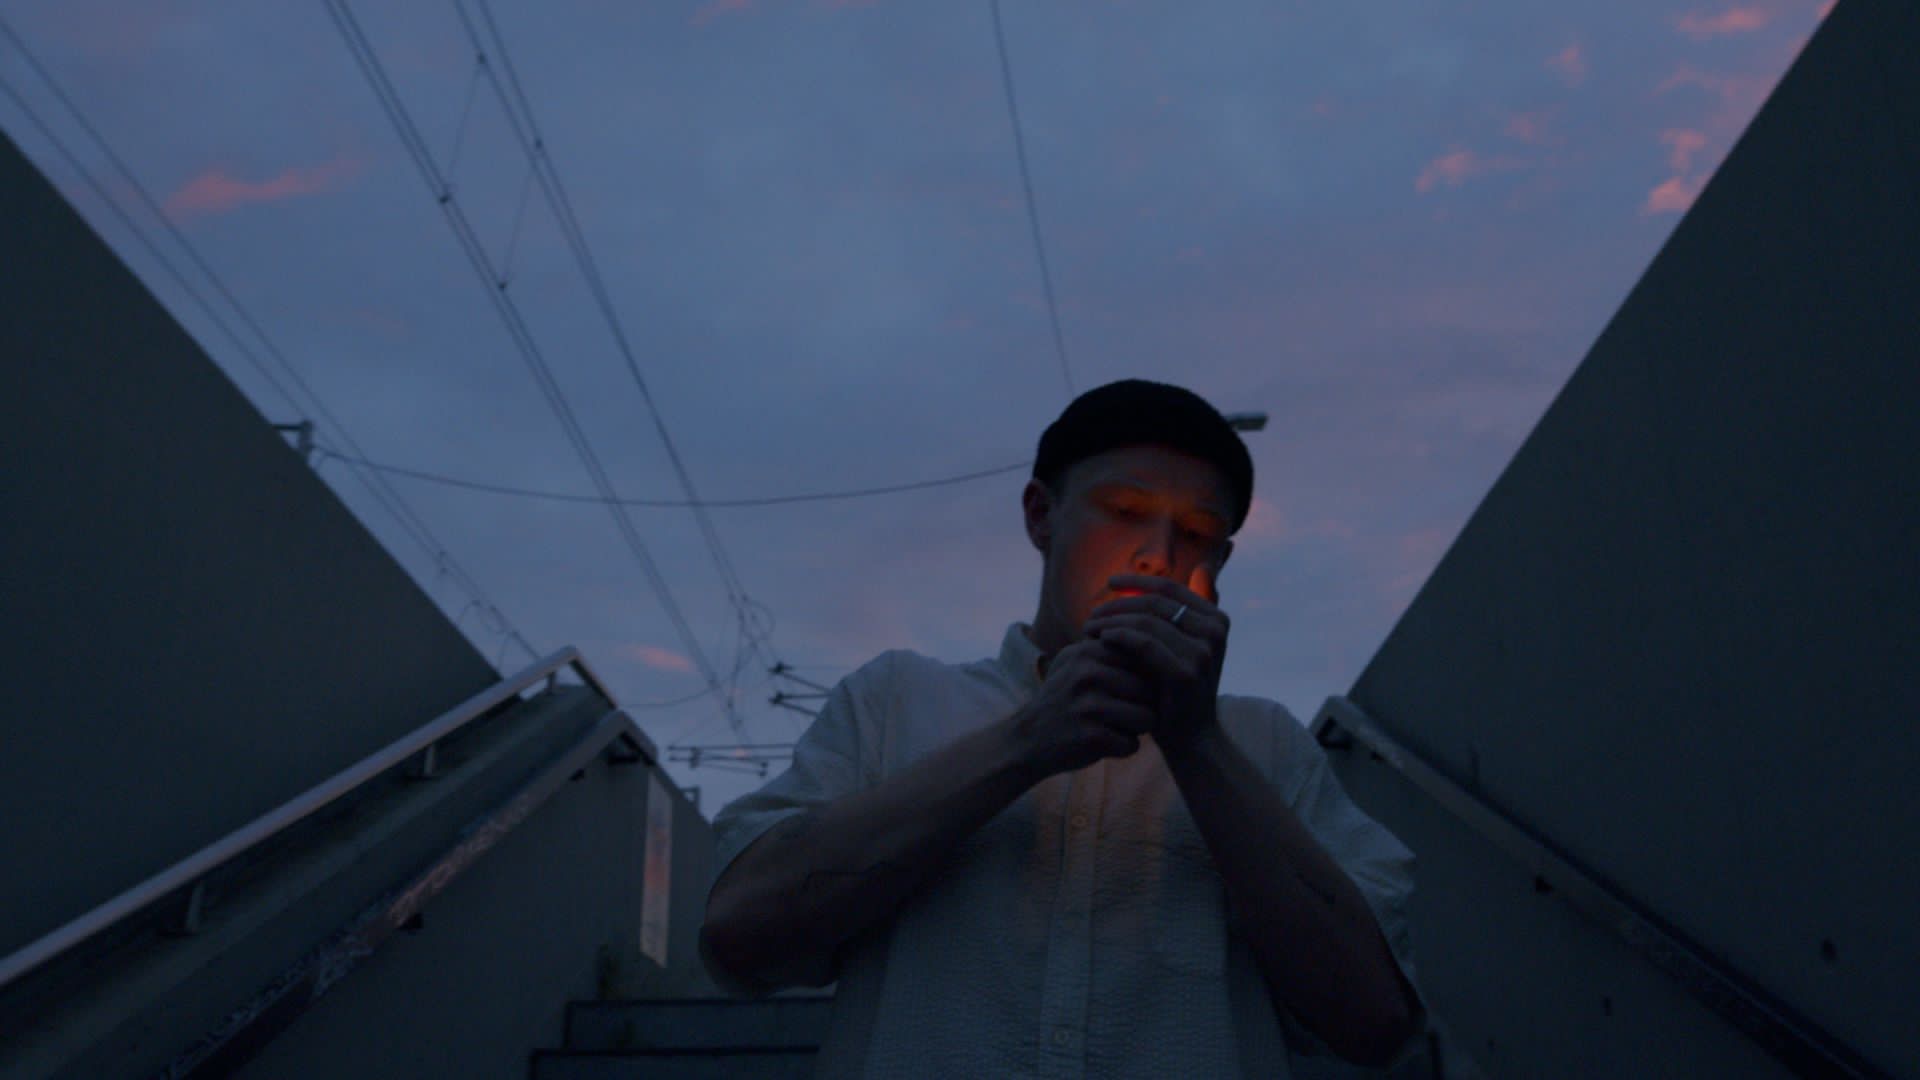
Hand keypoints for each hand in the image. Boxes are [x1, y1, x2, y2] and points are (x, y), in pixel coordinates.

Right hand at [1011, 637, 1156, 775]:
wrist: (1026, 739)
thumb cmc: (1064, 698)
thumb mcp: (1075, 661)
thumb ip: (1110, 647)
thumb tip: (1156, 639)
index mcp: (1087, 651)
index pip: (1144, 660)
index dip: (1143, 679)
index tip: (1124, 691)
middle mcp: (1088, 673)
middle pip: (1151, 690)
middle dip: (1144, 706)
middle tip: (1118, 714)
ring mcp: (1089, 705)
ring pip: (1148, 717)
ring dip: (1135, 728)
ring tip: (1112, 727)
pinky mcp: (1091, 736)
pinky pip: (1133, 744)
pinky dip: (1122, 748)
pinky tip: (1102, 744)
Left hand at [1081, 570, 1228, 753]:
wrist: (1191, 739)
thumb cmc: (1179, 690)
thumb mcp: (1187, 647)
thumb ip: (1189, 611)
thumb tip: (1203, 566)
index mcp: (1217, 619)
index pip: (1170, 588)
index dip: (1137, 581)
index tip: (1109, 582)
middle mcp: (1215, 630)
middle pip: (1155, 602)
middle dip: (1118, 604)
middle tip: (1092, 613)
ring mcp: (1203, 651)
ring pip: (1146, 620)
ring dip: (1112, 620)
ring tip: (1089, 627)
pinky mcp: (1186, 671)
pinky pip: (1143, 642)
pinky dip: (1118, 636)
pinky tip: (1101, 639)